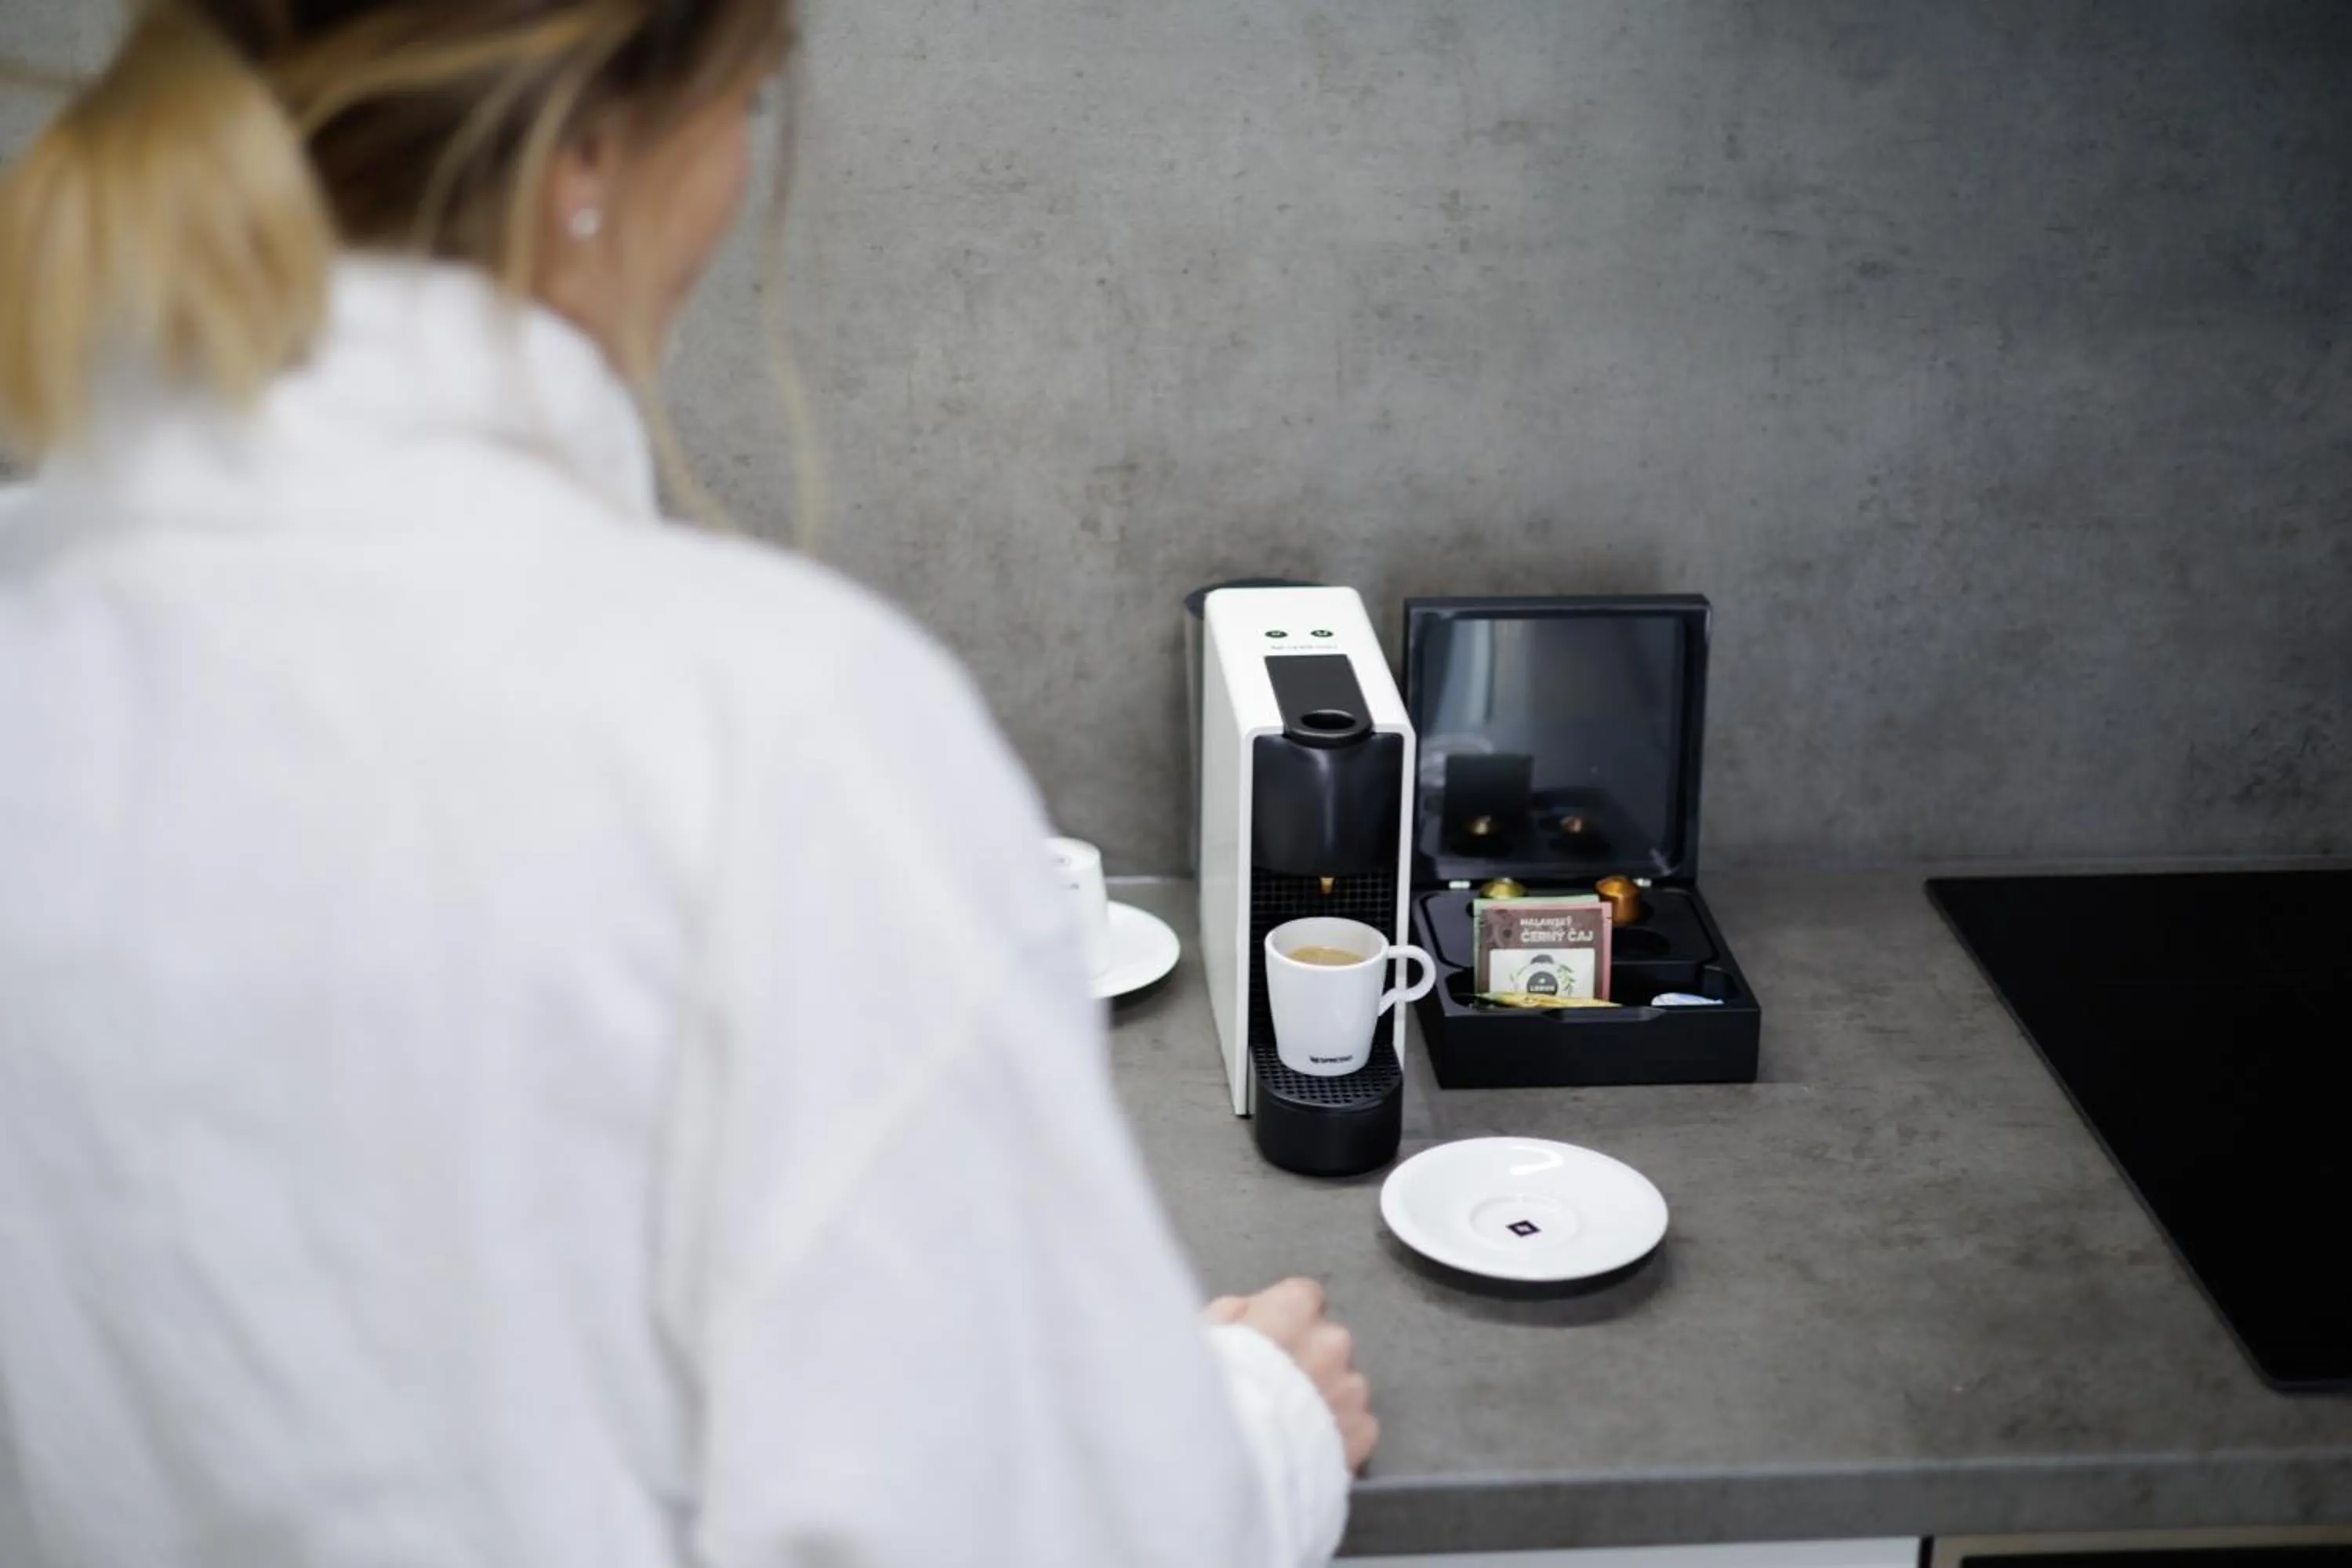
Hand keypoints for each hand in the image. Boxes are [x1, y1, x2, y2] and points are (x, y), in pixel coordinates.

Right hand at [1207, 1277, 1377, 1471]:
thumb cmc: (1206, 1397)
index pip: (1303, 1296)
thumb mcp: (1201, 1337)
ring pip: (1344, 1384)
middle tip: (1274, 1390)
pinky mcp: (1362, 1433)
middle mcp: (1331, 1342)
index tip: (1270, 1341)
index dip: (1284, 1319)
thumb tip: (1249, 1311)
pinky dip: (1337, 1434)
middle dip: (1307, 1359)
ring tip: (1288, 1425)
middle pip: (1327, 1341)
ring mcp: (1352, 1389)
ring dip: (1324, 1397)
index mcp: (1292, 1311)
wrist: (1224, 1468)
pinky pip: (1356, 1425)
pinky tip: (1305, 1447)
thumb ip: (1234, 1313)